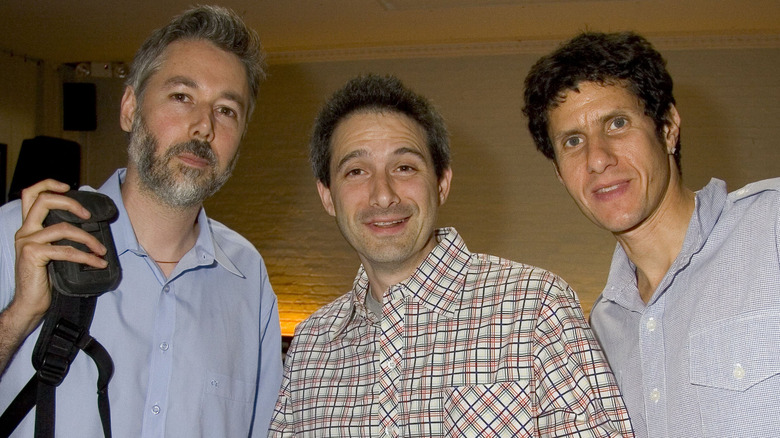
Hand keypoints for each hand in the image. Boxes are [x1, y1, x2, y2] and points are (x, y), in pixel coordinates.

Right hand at [12, 179, 107, 328]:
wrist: (30, 303)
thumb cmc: (44, 278)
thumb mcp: (51, 252)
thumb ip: (59, 237)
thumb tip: (87, 226)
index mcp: (28, 227)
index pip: (30, 194)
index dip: (48, 184)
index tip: (68, 187)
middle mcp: (25, 231)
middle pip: (44, 201)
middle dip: (71, 203)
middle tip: (89, 216)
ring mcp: (27, 242)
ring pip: (62, 228)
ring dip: (88, 238)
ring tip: (101, 250)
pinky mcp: (33, 255)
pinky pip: (66, 251)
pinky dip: (86, 256)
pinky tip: (98, 262)